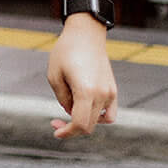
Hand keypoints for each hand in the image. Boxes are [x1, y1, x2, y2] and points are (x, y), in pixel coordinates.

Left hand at [46, 19, 117, 139]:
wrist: (86, 34)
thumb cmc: (66, 52)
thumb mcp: (54, 75)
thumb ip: (62, 98)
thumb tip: (70, 112)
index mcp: (86, 91)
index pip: (79, 123)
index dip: (67, 132)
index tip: (56, 133)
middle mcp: (102, 94)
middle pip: (89, 125)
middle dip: (71, 128)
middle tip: (55, 122)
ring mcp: (110, 93)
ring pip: (99, 120)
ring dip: (84, 121)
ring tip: (69, 110)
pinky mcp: (113, 90)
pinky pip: (109, 113)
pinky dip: (98, 116)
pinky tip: (85, 109)